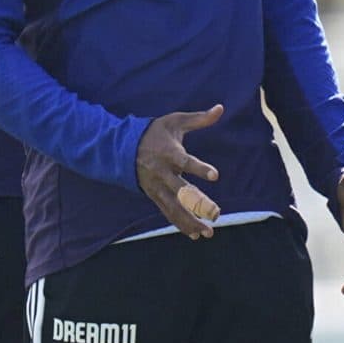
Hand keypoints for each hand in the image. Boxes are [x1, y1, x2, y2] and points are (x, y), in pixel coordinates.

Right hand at [137, 104, 223, 238]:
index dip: (200, 168)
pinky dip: (179, 224)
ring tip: (208, 232)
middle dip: (198, 203)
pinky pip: (167, 212)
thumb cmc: (155, 132)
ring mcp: (156, 187)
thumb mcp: (175, 121)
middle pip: (181, 191)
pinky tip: (194, 234)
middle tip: (216, 213)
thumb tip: (221, 108)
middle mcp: (162, 173)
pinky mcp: (153, 196)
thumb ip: (199, 119)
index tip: (215, 175)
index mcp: (169, 153)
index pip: (186, 162)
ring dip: (191, 220)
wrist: (122, 146)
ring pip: (174, 207)